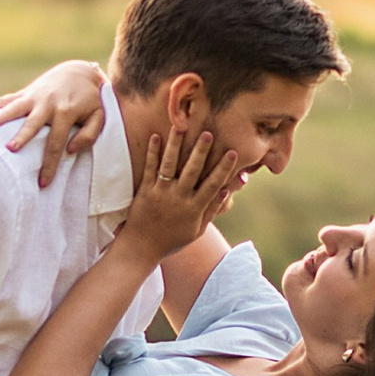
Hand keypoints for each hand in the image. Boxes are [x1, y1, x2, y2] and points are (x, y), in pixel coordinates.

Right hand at [0, 58, 107, 189]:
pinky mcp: (24, 93)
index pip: (57, 144)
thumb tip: (70, 150)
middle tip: (11, 149)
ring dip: (2, 115)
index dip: (50, 164)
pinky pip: (3, 99)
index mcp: (66, 112)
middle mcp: (47, 103)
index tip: (43, 183)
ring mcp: (34, 97)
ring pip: (15, 107)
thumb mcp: (100, 116)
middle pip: (33, 123)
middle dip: (22, 136)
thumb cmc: (91, 100)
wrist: (79, 72)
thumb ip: (89, 135)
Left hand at [117, 123, 241, 263]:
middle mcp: (178, 199)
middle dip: (201, 151)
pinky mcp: (145, 191)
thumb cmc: (172, 240)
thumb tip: (226, 190)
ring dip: (175, 145)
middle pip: (192, 171)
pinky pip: (149, 169)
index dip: (223, 169)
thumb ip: (211, 210)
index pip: (212, 185)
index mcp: (194, 209)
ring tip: (180, 127)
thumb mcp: (197, 230)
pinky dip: (152, 153)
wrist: (141, 248)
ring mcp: (161, 194)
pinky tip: (156, 136)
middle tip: (208, 133)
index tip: (233, 153)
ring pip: (170, 165)